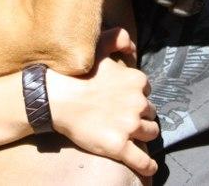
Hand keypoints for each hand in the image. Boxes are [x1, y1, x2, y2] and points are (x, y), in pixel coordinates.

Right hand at [45, 27, 159, 176]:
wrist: (57, 98)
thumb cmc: (76, 73)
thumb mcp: (98, 48)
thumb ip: (117, 39)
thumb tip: (131, 46)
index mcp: (137, 81)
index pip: (147, 93)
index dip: (137, 98)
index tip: (126, 102)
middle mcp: (138, 103)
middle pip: (151, 114)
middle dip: (141, 116)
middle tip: (126, 120)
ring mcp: (129, 125)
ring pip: (150, 133)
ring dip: (144, 136)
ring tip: (132, 137)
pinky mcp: (119, 146)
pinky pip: (142, 160)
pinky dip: (147, 166)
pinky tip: (149, 168)